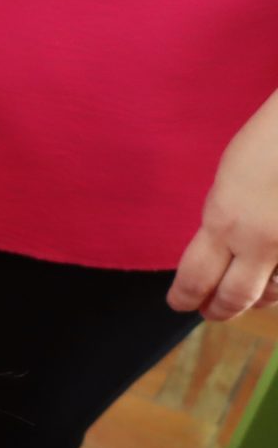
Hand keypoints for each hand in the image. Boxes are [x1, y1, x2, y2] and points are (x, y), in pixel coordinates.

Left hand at [171, 91, 277, 321]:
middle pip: (232, 299)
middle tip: (210, 310)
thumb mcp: (229, 180)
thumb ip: (221, 221)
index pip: (193, 280)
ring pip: (272, 295)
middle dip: (217, 309)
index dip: (184, 298)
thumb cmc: (274, 137)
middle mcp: (262, 241)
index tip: (180, 302)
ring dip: (257, 298)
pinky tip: (277, 277)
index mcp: (226, 220)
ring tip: (249, 295)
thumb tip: (217, 252)